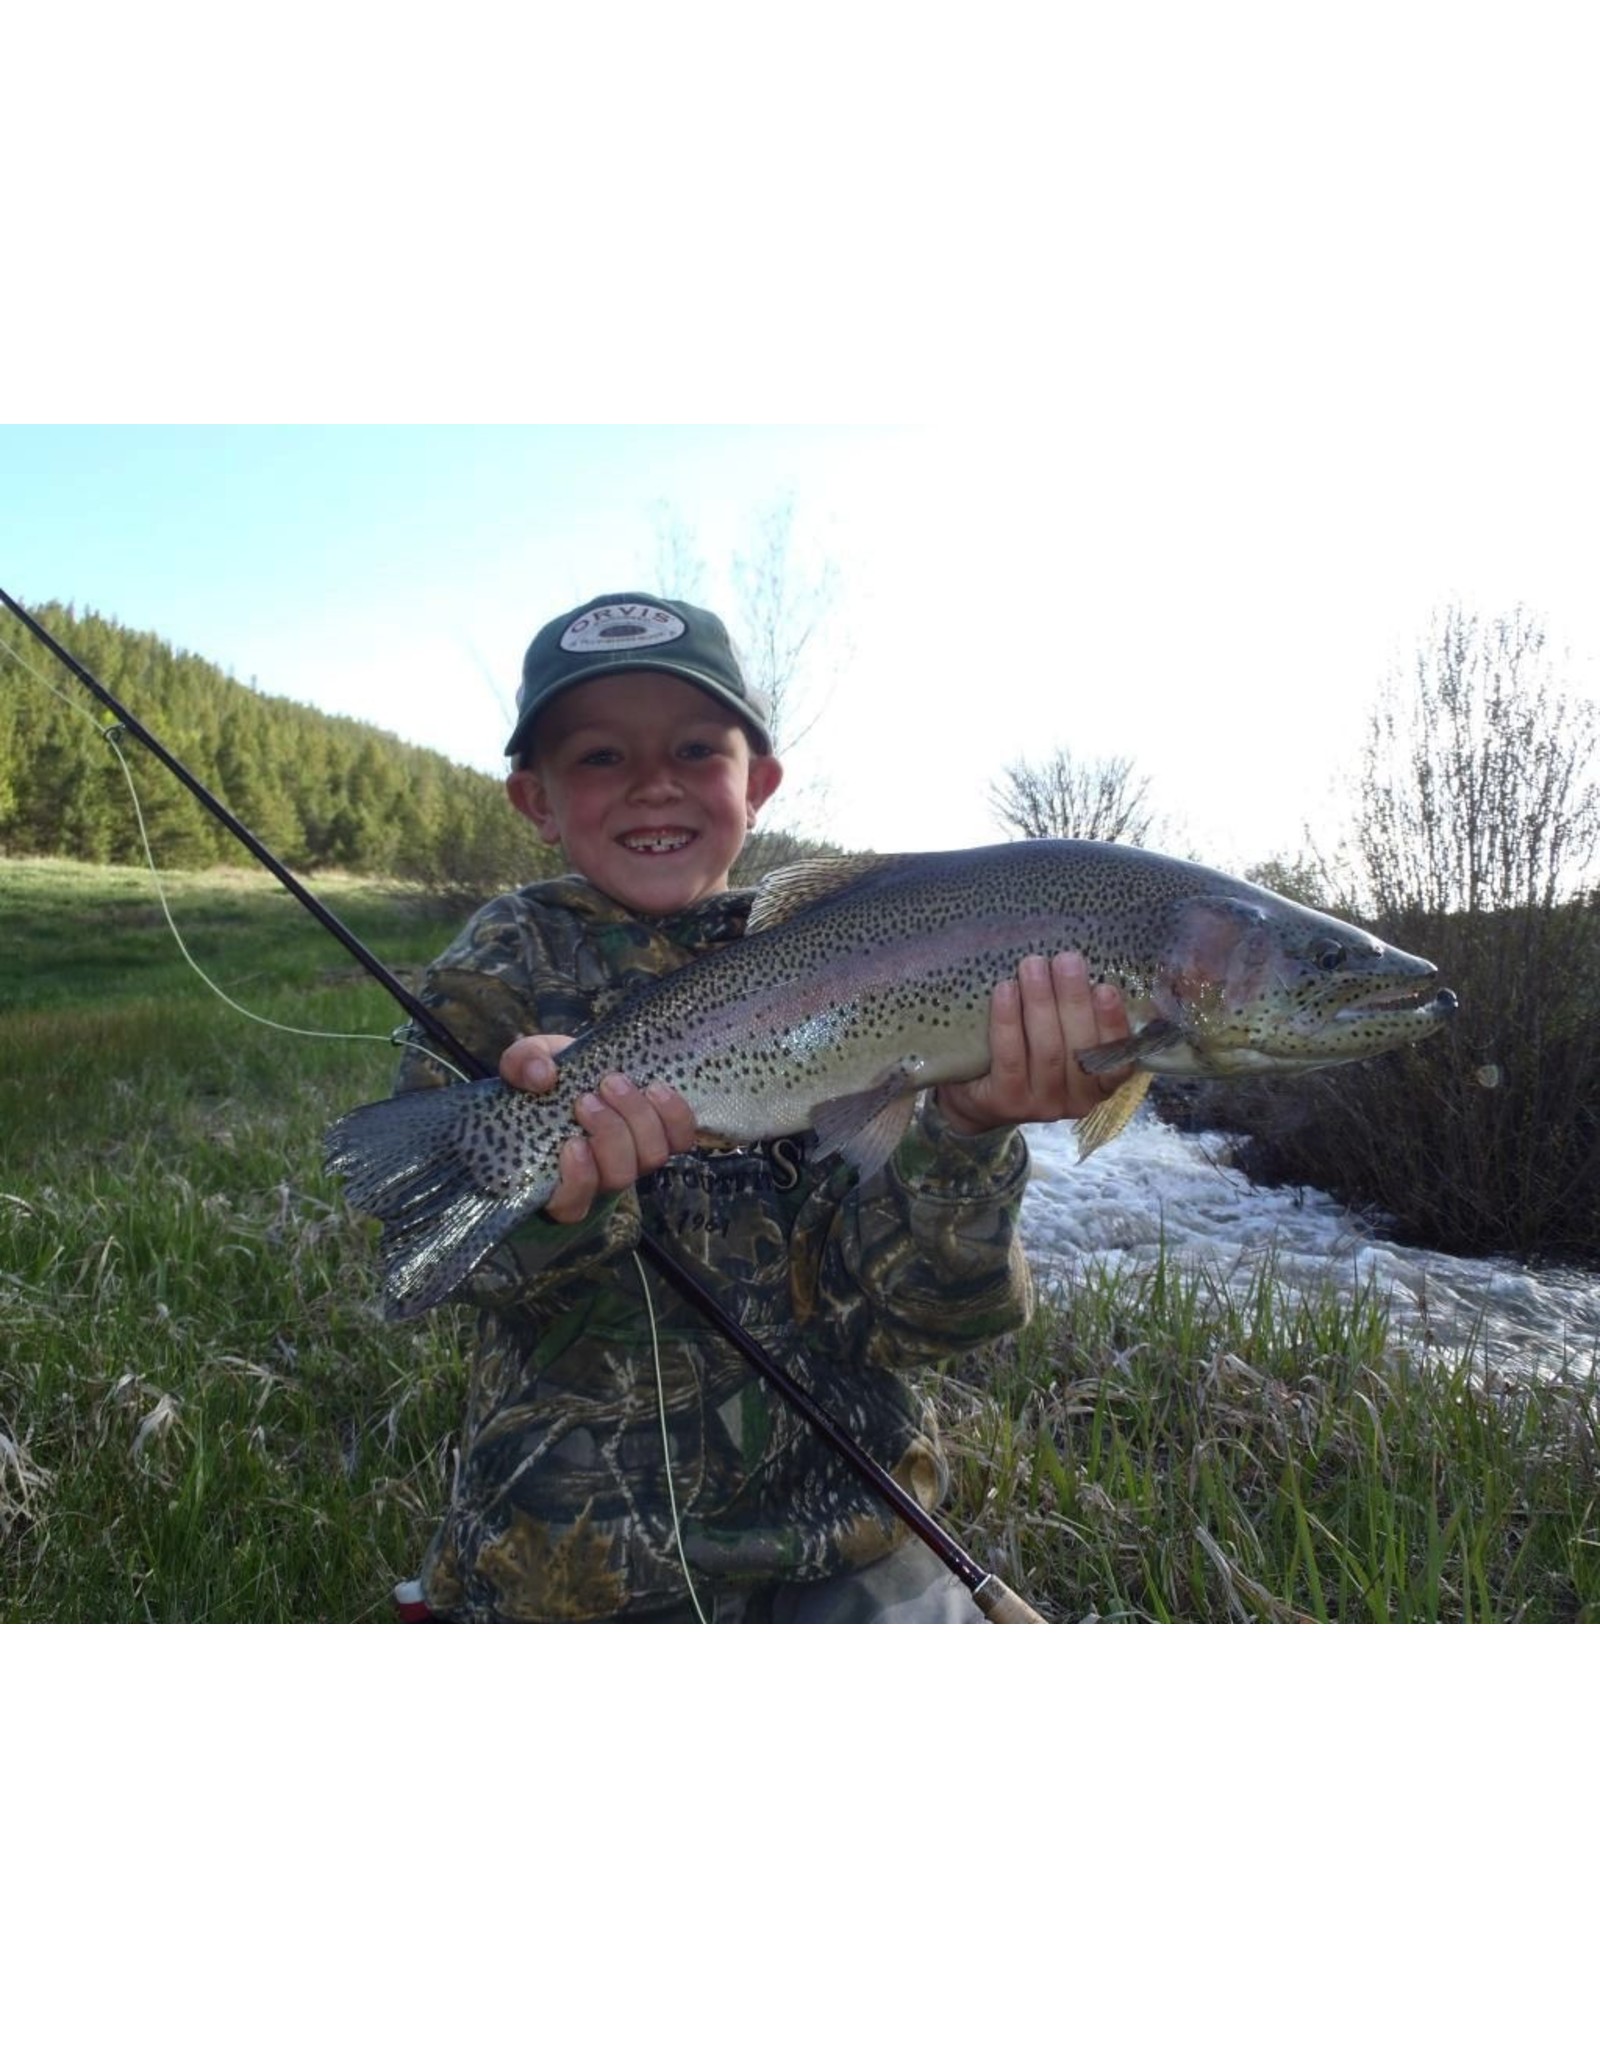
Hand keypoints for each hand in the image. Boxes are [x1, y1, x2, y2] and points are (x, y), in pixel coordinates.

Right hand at [499, 1033, 697, 1224]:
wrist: (586, 1065)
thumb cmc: (550, 1076)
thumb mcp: (525, 1063)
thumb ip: (522, 1064)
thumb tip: (541, 1077)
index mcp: (560, 1176)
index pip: (570, 1206)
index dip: (578, 1181)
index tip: (573, 1143)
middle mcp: (602, 1177)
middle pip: (618, 1177)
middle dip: (608, 1134)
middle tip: (588, 1098)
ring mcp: (636, 1158)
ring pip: (651, 1158)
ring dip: (636, 1118)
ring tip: (614, 1083)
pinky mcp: (665, 1137)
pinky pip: (681, 1139)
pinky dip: (673, 1115)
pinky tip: (655, 1089)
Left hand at [935, 952, 1132, 1136]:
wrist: (974, 1095)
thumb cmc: (1026, 1054)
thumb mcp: (1060, 1038)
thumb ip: (1075, 1014)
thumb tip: (1083, 965)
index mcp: (1098, 1082)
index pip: (1117, 1056)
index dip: (1113, 1022)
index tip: (1106, 988)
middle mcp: (1076, 1100)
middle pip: (1080, 1047)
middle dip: (1074, 999)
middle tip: (1066, 960)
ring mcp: (1042, 1105)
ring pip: (1047, 1050)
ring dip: (1041, 1003)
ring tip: (1033, 966)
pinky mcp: (1007, 1103)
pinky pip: (1011, 1058)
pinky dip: (1009, 1021)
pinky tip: (1006, 990)